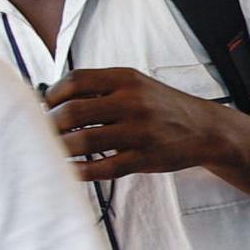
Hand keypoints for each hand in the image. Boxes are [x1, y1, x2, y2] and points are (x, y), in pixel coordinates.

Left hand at [43, 67, 226, 182]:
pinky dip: (80, 171)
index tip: (46, 108)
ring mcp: (139, 132)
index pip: (75, 81)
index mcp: (126, 79)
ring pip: (83, 141)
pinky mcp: (144, 158)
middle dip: (50, 125)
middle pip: (73, 112)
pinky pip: (103, 168)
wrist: (204, 129)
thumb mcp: (135, 85)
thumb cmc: (160, 107)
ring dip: (60, 149)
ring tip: (53, 151)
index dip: (52, 95)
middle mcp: (132, 102)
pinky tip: (71, 170)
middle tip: (44, 133)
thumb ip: (100, 88)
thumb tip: (51, 101)